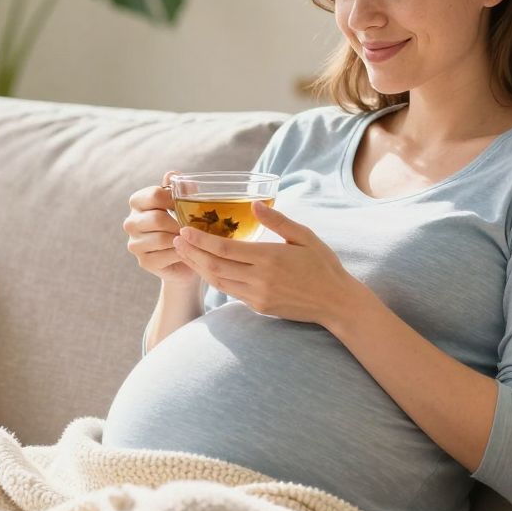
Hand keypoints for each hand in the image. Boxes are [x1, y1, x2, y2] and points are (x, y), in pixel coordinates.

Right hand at [123, 170, 198, 286]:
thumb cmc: (180, 224)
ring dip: (181, 238)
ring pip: (162, 238)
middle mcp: (131, 222)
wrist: (183, 256)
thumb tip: (173, 175)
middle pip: (157, 218)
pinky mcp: (144, 261)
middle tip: (194, 225)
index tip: (187, 204)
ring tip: (192, 237)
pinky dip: (181, 252)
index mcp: (137, 202)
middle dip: (179, 223)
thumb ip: (176, 188)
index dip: (174, 199)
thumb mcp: (179, 204)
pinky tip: (187, 250)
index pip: (154, 195)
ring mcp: (135, 244)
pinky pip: (167, 254)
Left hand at [171, 200, 361, 325]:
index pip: (225, 249)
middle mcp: (260, 279)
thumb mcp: (304, 237)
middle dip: (192, 253)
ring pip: (219, 281)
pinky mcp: (259, 306)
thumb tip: (253, 203)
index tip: (184, 230)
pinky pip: (230, 292)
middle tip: (176, 239)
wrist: (336, 302)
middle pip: (215, 266)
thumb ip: (278, 221)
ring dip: (199, 267)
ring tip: (184, 253)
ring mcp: (258, 296)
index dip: (200, 241)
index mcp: (270, 258)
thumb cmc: (323, 265)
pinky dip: (214, 279)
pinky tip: (206, 268)